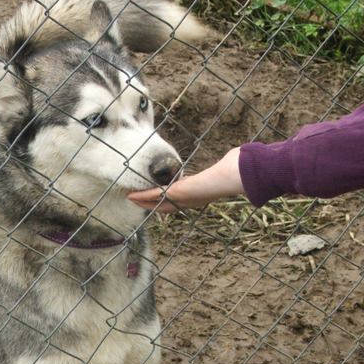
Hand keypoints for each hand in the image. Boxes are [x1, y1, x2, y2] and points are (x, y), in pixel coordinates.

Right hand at [127, 147, 244, 212]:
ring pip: (156, 203)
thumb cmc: (228, 173)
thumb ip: (218, 167)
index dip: (162, 198)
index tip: (152, 194)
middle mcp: (186, 201)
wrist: (230, 177)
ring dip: (142, 201)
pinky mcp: (176, 194)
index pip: (174, 199)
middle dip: (148, 204)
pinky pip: (155, 196)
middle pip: (162, 206)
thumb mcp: (219, 171)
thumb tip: (232, 157)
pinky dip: (143, 197)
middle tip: (135, 200)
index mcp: (194, 195)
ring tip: (130, 198)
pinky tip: (133, 195)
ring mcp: (180, 199)